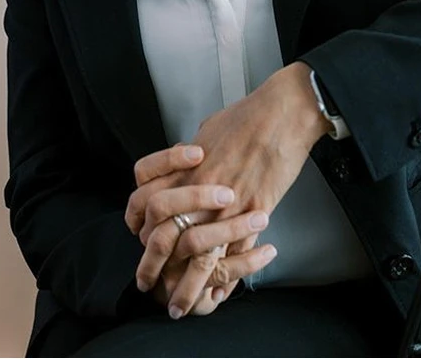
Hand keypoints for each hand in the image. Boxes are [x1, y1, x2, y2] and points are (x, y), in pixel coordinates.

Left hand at [126, 63, 328, 316]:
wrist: (282, 113)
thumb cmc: (248, 116)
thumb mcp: (207, 132)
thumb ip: (192, 156)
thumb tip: (189, 166)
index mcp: (181, 167)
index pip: (143, 202)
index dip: (139, 226)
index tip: (142, 241)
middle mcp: (196, 188)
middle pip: (160, 235)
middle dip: (152, 266)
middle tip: (149, 284)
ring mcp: (224, 204)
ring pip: (193, 255)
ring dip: (184, 288)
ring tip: (180, 306)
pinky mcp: (252, 212)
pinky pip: (232, 255)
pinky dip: (223, 280)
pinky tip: (219, 294)